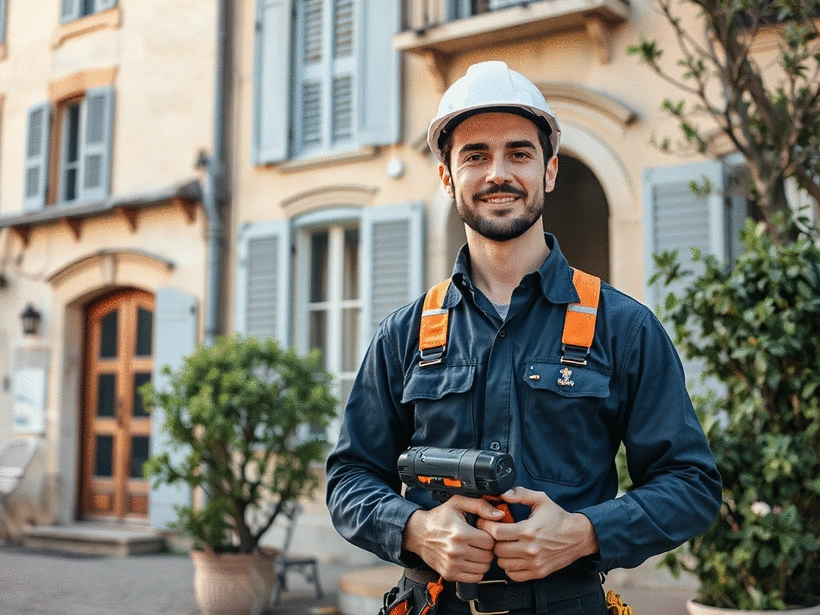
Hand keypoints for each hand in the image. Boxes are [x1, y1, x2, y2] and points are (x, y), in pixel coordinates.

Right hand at [402, 495, 505, 582]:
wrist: (418, 533)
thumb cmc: (439, 518)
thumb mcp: (458, 503)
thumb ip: (480, 506)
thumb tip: (499, 515)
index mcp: (460, 533)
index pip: (489, 542)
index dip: (489, 536)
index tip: (483, 533)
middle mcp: (456, 551)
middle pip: (488, 556)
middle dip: (488, 549)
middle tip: (481, 543)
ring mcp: (452, 564)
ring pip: (483, 569)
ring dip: (483, 560)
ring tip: (476, 551)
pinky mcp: (450, 574)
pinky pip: (474, 578)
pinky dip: (476, 571)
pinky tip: (470, 560)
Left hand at [477, 487, 598, 581]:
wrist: (578, 536)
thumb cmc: (558, 518)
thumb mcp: (540, 499)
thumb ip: (520, 494)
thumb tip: (503, 494)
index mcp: (528, 530)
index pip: (495, 532)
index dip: (486, 526)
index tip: (485, 522)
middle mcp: (530, 549)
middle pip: (497, 549)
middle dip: (493, 540)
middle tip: (496, 534)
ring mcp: (534, 563)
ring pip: (503, 563)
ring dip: (501, 554)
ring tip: (505, 544)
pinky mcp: (538, 573)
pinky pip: (513, 575)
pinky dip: (510, 567)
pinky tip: (514, 556)